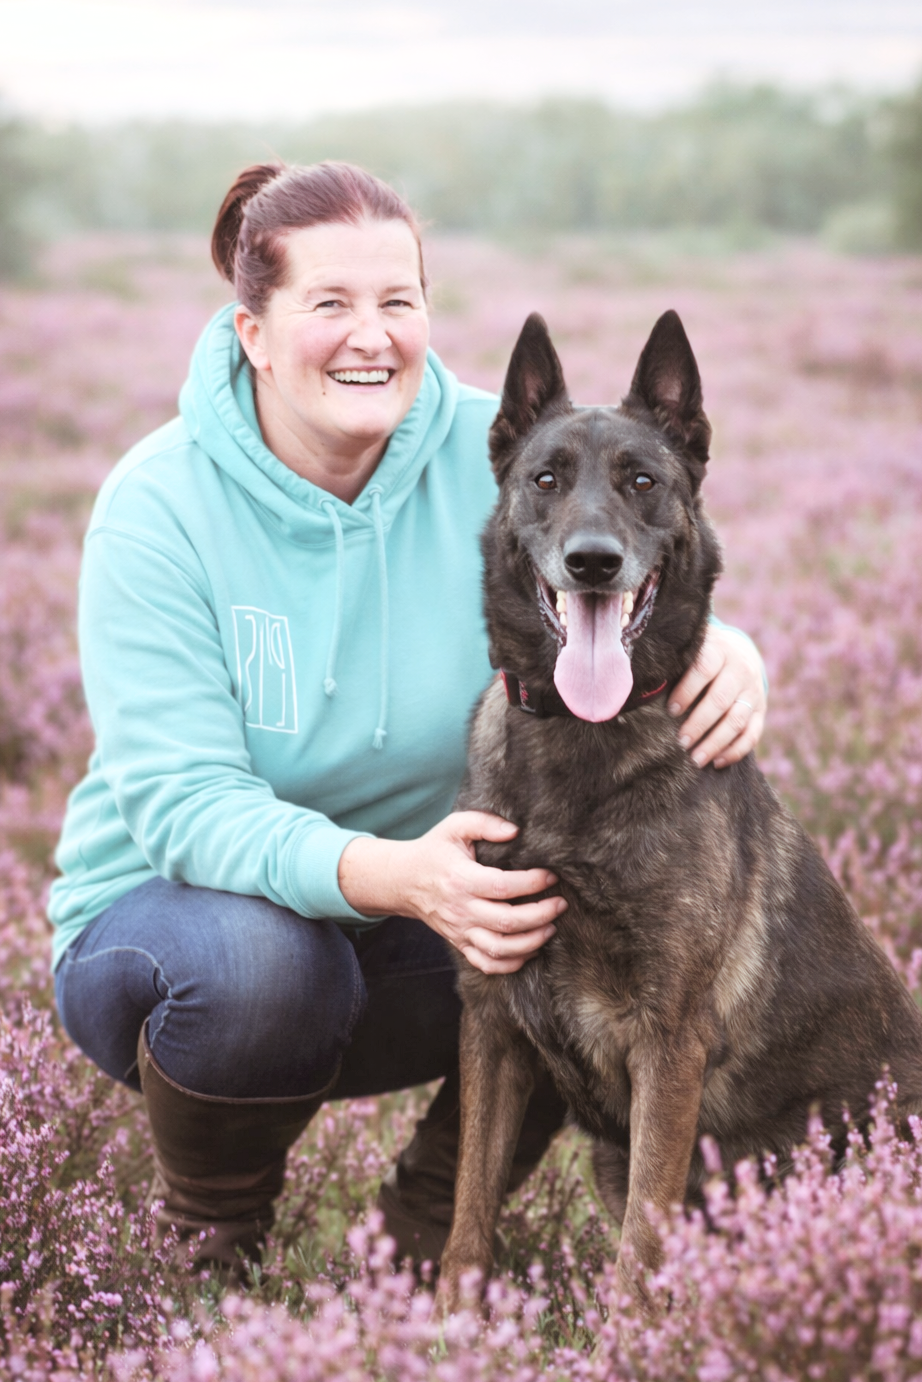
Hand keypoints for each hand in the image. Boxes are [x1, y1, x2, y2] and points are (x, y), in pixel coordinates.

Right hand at [337, 812, 565, 973]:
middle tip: (561, 904)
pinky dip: (511, 964)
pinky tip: (530, 950)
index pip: (503, 886)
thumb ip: (484, 823)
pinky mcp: (460, 944)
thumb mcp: (454, 826)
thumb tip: (515, 831)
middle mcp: (461, 909)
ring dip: (531, 942)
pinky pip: (487, 964)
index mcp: (461, 879)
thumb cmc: (435, 850)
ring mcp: (460, 930)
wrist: (404, 880)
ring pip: (499, 948)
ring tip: (551, 928)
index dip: (532, 883)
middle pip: (507, 921)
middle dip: (541, 914)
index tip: (551, 876)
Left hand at [667, 624, 765, 768]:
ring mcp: (753, 691)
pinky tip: (718, 762)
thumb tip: (644, 687)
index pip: (704, 670)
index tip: (671, 710)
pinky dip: (736, 750)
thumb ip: (676, 664)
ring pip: (737, 720)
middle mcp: (740, 670)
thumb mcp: (692, 650)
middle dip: (699, 724)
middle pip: (720, 700)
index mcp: (719, 651)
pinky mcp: (761, 710)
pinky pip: (752, 733)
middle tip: (680, 743)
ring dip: (716, 742)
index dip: (687, 691)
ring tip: (695, 759)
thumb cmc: (703, 655)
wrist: (741, 652)